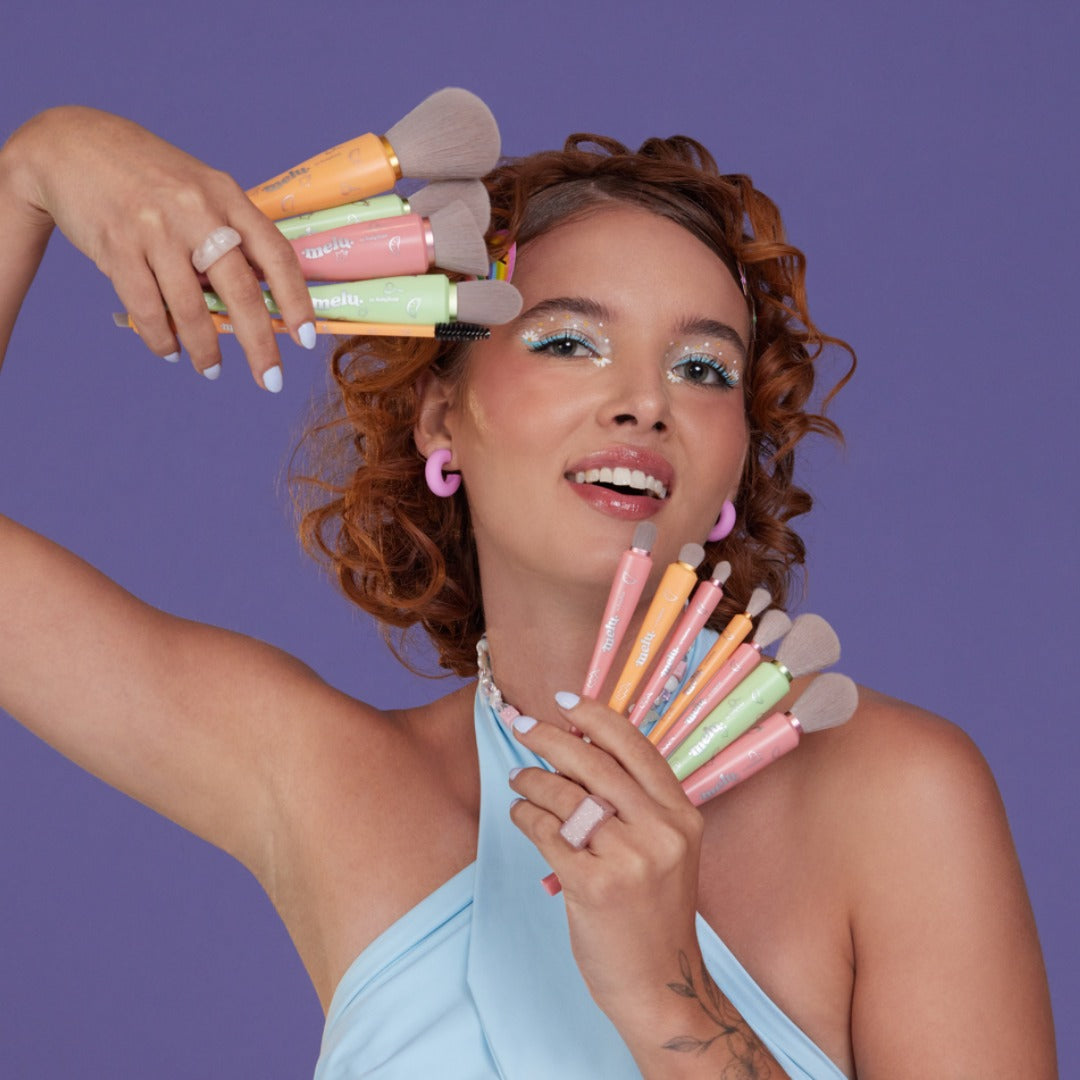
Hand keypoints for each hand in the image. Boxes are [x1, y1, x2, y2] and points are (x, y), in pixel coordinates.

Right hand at [6, 106, 315, 388]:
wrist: (72, 144)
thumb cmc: (151, 176)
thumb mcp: (201, 190)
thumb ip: (232, 234)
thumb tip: (264, 297)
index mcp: (227, 195)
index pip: (276, 254)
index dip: (296, 300)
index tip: (307, 339)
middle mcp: (196, 210)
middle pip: (240, 290)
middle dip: (260, 344)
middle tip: (271, 381)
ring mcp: (155, 228)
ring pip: (190, 307)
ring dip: (205, 349)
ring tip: (212, 370)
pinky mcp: (116, 246)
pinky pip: (147, 307)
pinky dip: (161, 337)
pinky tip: (170, 350)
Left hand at [509, 692, 705, 1016]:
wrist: (659, 986)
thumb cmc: (654, 913)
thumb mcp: (665, 850)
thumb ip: (636, 804)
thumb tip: (576, 750)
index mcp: (683, 816)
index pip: (636, 747)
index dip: (597, 717)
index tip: (565, 700)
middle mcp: (662, 832)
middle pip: (595, 763)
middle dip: (551, 737)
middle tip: (522, 725)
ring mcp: (630, 860)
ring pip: (567, 796)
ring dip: (533, 780)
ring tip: (519, 778)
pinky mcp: (596, 886)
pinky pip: (549, 834)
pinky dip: (527, 818)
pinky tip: (521, 815)